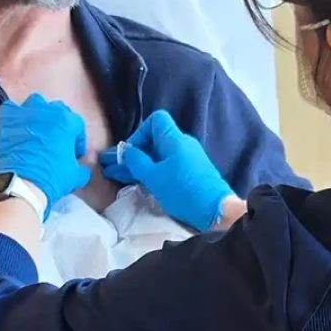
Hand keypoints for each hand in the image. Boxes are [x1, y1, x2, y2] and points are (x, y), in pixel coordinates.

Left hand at [0, 94, 91, 219]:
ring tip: (35, 131)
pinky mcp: (6, 117)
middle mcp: (48, 110)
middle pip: (58, 110)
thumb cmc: (52, 178)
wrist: (20, 183)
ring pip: (36, 104)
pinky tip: (16, 128)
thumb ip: (82, 167)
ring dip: (38, 115)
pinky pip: (12, 108)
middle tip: (55, 142)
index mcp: (68, 121)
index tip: (73, 153)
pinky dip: (15, 116)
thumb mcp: (76, 176)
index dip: (76, 140)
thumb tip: (81, 167)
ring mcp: (26, 112)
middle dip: (58, 125)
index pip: (77, 124)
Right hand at [100, 110, 234, 230]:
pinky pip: (168, 166)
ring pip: (160, 155)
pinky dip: (153, 171)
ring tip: (121, 177)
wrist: (215, 210)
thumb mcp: (153, 177)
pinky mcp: (191, 172)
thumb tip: (126, 151)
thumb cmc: (183, 191)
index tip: (131, 153)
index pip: (155, 120)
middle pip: (155, 139)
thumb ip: (137, 161)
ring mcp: (188, 158)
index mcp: (174, 139)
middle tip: (115, 168)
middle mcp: (183, 144)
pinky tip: (141, 182)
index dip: (140, 133)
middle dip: (135, 153)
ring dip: (141, 164)